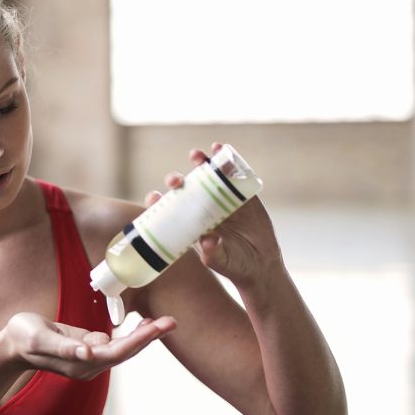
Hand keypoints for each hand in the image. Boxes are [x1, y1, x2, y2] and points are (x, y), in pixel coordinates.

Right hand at [1, 312, 176, 380]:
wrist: (12, 345)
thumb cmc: (23, 337)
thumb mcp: (40, 337)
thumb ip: (64, 346)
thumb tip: (87, 352)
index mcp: (80, 363)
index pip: (117, 351)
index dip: (139, 339)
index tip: (158, 327)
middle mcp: (88, 365)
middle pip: (125, 352)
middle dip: (149, 337)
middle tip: (172, 321)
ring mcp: (89, 360)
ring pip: (123, 349)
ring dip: (144, 337)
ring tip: (163, 322)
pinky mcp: (87, 351)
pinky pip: (115, 344)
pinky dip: (131, 335)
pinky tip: (141, 324)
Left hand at [147, 142, 284, 286]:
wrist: (261, 264)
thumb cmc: (234, 265)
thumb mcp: (222, 261)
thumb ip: (214, 253)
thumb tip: (208, 241)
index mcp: (189, 223)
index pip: (168, 209)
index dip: (158, 201)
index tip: (153, 197)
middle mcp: (201, 207)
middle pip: (184, 188)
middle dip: (176, 180)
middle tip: (175, 180)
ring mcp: (221, 198)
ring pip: (206, 175)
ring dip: (199, 162)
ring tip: (196, 155)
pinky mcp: (241, 194)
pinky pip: (232, 173)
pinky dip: (226, 160)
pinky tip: (220, 149)